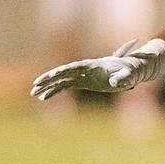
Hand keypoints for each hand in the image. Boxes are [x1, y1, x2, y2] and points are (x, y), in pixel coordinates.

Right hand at [30, 39, 164, 99]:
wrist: (131, 70)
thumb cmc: (130, 71)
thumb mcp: (128, 75)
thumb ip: (123, 78)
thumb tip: (116, 84)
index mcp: (93, 65)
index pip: (75, 67)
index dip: (63, 71)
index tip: (52, 75)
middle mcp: (84, 68)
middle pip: (64, 72)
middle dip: (50, 77)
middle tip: (35, 83)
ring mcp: (81, 75)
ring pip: (61, 80)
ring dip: (48, 86)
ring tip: (33, 93)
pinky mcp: (81, 82)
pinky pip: (64, 87)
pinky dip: (54, 91)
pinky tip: (43, 98)